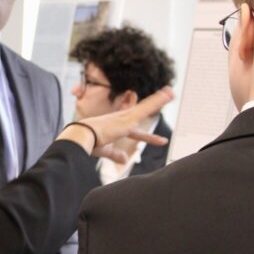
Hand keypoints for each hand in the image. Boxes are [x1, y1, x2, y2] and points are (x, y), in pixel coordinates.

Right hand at [59, 88, 173, 159]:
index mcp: (116, 126)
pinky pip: (147, 108)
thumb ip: (115, 154)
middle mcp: (121, 119)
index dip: (148, 137)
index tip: (160, 140)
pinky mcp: (129, 119)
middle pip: (142, 111)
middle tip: (166, 96)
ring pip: (146, 107)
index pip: (136, 132)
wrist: (81, 136)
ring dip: (159, 100)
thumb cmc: (89, 143)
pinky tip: (167, 95)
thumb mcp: (105, 151)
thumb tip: (124, 160)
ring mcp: (126, 118)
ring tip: (171, 93)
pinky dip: (158, 101)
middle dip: (154, 105)